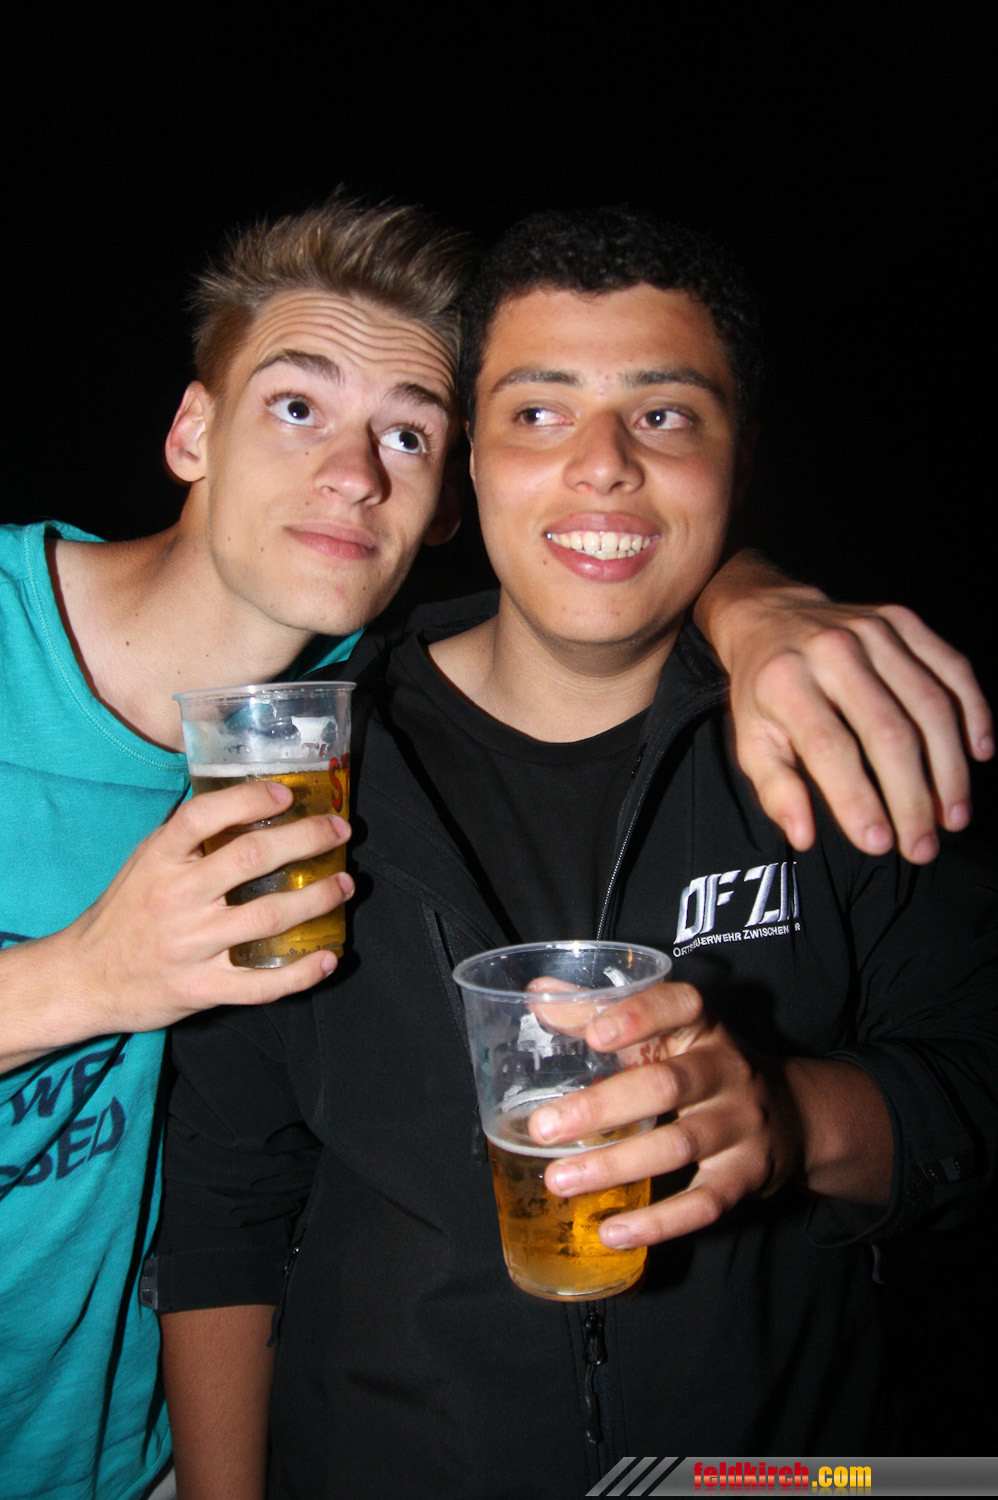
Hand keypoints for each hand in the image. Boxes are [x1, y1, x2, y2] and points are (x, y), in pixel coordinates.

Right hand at [55, 781, 350, 1036]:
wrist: (85, 978)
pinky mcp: (201, 988)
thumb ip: (188, 842)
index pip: (203, 816)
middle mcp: (177, 898)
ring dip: (317, 899)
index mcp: (159, 860)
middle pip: (251, 858)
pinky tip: (329, 957)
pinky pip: (260, 983)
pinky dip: (301, 973)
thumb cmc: (124, 914)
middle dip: (306, 839)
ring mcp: (191, 946)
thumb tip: (248, 805)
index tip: (287, 792)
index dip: (248, 799)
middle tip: (338, 831)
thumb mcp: (145, 865)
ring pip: (268, 917)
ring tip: (344, 885)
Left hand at [526, 982, 803, 1247]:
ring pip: (678, 1146)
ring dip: (614, 1166)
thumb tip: (538, 995)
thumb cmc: (706, 1066)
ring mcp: (741, 1125)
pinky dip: (657, 1223)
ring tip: (559, 1180)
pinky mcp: (746, 1176)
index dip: (639, 1016)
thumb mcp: (669, 1033)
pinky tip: (611, 1231)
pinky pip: (703, 1203)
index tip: (593, 1035)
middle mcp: (728, 1071)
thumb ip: (602, 1012)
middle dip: (601, 1106)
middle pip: (667, 1084)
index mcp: (704, 1028)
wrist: (794, 1116)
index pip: (681, 1006)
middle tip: (543, 1127)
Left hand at [697, 558, 993, 862]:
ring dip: (949, 768)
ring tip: (953, 815)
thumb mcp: (750, 739)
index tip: (878, 842)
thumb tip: (802, 835)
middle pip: (888, 732)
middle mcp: (833, 651)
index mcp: (786, 681)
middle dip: (912, 798)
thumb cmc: (763, 689)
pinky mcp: (903, 621)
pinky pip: (951, 668)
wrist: (769, 616)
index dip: (858, 800)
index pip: (830, 748)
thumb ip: (775, 789)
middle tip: (921, 845)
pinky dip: (973, 711)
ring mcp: (873, 632)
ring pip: (929, 705)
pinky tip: (979, 752)